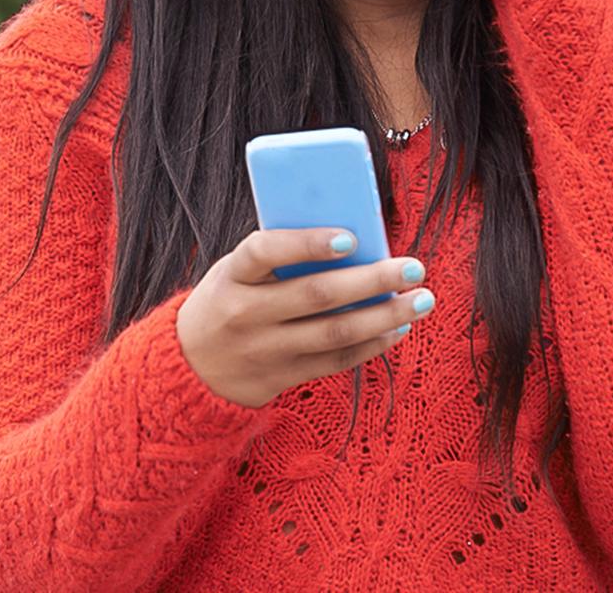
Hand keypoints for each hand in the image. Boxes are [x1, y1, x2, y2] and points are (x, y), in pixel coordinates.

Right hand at [176, 227, 435, 407]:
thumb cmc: (225, 302)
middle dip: (371, 279)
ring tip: (421, 300)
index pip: (264, 251)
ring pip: (335, 332)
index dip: (307, 244)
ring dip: (385, 315)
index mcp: (231, 277)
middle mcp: (246, 313)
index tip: (350, 237)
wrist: (190, 366)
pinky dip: (372, 344)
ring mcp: (266, 349)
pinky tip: (397, 328)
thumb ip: (276, 260)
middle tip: (414, 267)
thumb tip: (349, 241)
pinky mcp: (283, 376)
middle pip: (316, 295)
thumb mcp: (233, 274)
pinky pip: (336, 360)